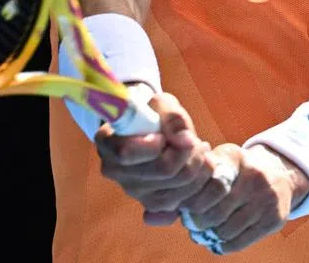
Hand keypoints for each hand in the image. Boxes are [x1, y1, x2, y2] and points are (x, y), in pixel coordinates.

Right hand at [95, 89, 213, 222]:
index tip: (164, 136)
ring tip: (200, 149)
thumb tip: (184, 140)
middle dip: (187, 153)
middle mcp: (115, 171)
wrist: (154, 131)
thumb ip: (172, 117)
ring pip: (176, 190)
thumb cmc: (153, 114)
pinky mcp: (152, 204)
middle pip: (162, 171)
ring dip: (198, 168)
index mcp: (108, 142)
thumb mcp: (161, 104)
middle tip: (196, 140)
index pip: (126, 153)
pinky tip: (200, 166)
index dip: (153, 145)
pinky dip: (199, 184)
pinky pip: (183, 202)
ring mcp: (133, 191)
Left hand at [179, 143, 308, 254]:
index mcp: (235, 157)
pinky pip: (240, 242)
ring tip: (204, 232)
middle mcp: (255, 175)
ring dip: (210, 236)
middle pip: (215, 212)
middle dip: (198, 222)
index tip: (185, 206)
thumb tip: (159, 213)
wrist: (280, 175)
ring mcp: (267, 198)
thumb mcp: (220, 162)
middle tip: (192, 224)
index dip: (191, 201)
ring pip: (226, 230)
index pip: (207, 185)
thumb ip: (194, 179)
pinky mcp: (275, 218)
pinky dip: (223, 246)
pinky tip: (218, 241)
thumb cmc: (237, 173)